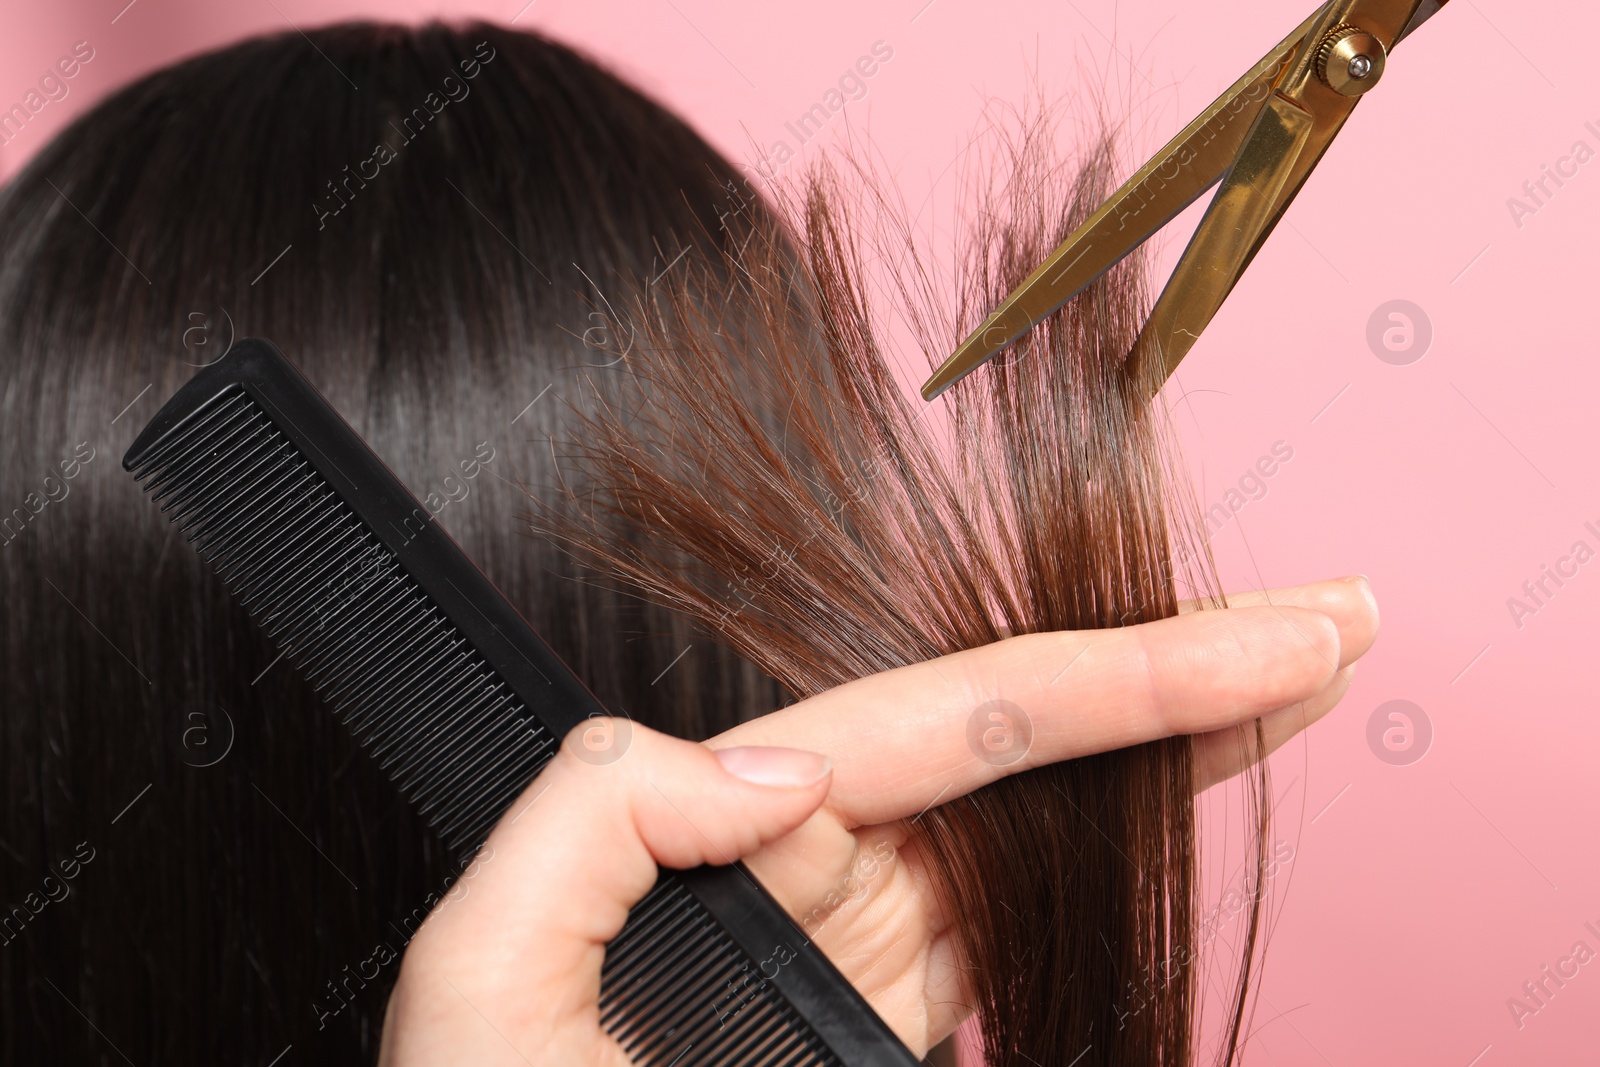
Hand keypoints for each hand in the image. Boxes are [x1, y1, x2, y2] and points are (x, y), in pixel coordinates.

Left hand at [378, 576, 1377, 1063]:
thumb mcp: (484, 967)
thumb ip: (602, 821)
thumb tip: (789, 771)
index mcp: (733, 819)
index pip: (960, 719)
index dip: (1123, 673)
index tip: (1258, 643)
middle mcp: (807, 856)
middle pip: (1027, 738)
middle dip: (1179, 676)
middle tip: (1322, 626)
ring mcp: (858, 939)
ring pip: (1046, 817)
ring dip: (1170, 750)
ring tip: (1289, 680)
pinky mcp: (884, 1018)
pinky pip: (1021, 916)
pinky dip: (1114, 854)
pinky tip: (1174, 807)